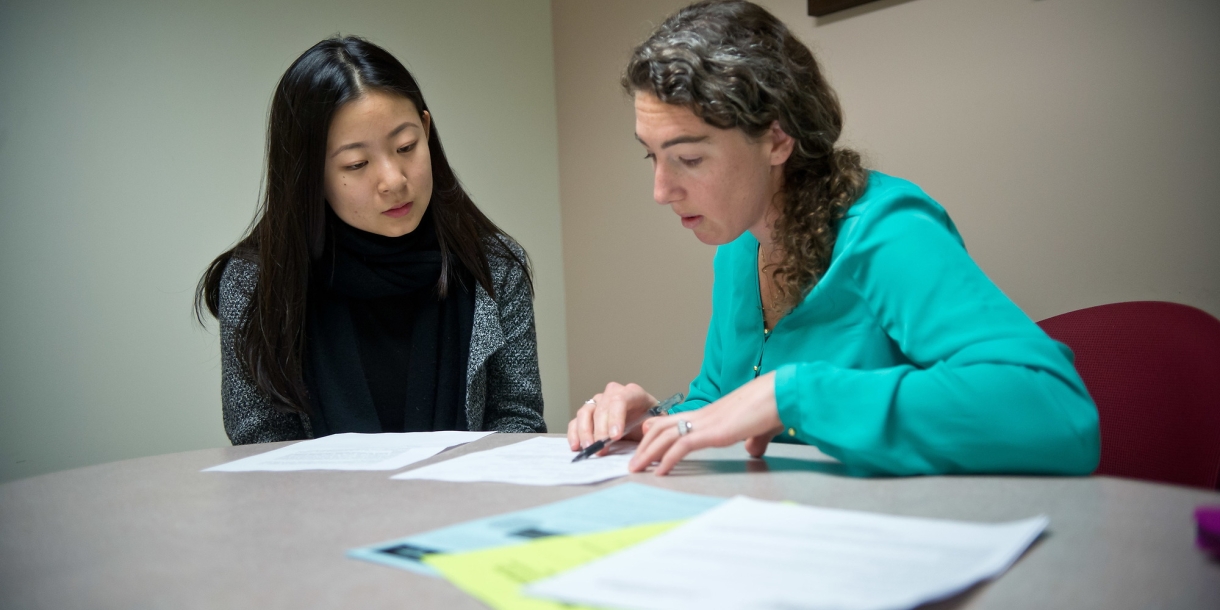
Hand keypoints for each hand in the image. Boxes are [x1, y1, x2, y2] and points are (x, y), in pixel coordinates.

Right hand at [567, 382, 657, 452]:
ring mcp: (599, 403)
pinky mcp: (588, 415)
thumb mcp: (658, 424)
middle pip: (602, 408)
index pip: (620, 399)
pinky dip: (574, 433)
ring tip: (589, 447)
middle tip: (602, 447)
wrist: (646, 427)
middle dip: (601, 429)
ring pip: (586, 412)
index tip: (614, 437)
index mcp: (633, 393)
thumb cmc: (652, 424)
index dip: (615, 417)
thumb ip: (654, 424)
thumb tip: (644, 426)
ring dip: (585, 431)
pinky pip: (576, 421)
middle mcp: (613, 394)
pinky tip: (576, 446)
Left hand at [629, 372, 783, 474]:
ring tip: (635, 470)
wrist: (780, 395)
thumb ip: (753, 440)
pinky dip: (668, 460)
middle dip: (644, 446)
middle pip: (661, 427)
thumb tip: (753, 449)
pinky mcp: (713, 432)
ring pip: (665, 436)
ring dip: (648, 454)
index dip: (656, 432)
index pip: (674, 420)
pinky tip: (660, 472)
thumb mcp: (759, 429)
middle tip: (632, 464)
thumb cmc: (773, 409)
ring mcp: (706, 423)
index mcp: (710, 414)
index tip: (645, 447)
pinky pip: (682, 446)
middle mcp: (703, 416)